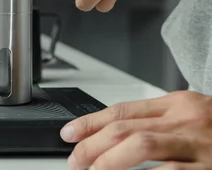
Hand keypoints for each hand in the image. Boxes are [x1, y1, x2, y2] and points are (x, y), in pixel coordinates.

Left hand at [61, 91, 211, 169]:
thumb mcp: (191, 114)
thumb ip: (156, 120)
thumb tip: (111, 131)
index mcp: (179, 104)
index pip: (122, 110)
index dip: (90, 123)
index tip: (68, 134)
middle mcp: (188, 121)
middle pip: (127, 129)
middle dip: (93, 146)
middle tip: (74, 161)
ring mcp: (202, 147)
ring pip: (143, 148)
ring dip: (110, 163)